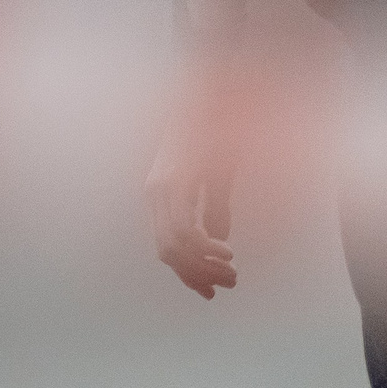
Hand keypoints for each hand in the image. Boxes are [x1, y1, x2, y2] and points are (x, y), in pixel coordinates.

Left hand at [148, 89, 238, 298]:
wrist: (212, 94)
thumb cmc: (216, 131)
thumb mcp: (215, 176)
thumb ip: (213, 208)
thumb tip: (218, 236)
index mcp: (160, 197)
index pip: (166, 248)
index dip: (187, 274)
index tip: (210, 292)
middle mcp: (154, 195)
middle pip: (167, 254)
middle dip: (197, 275)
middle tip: (228, 284)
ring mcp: (161, 188)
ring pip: (175, 247)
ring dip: (204, 266)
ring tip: (232, 272)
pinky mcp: (174, 182)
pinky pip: (185, 231)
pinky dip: (205, 248)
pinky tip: (227, 251)